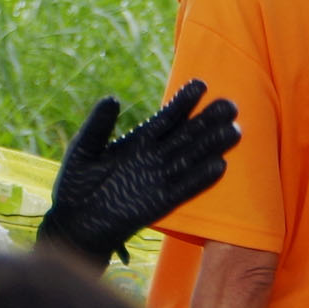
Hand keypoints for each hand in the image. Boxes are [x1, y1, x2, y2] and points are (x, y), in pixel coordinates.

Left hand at [35, 81, 240, 266]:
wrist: (73, 224)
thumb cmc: (75, 185)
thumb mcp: (84, 148)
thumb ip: (98, 125)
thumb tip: (112, 98)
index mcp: (139, 141)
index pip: (166, 118)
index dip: (183, 102)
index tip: (201, 84)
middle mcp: (154, 158)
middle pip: (186, 135)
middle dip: (208, 120)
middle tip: (231, 104)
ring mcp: (158, 179)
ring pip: (191, 159)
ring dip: (212, 146)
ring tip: (234, 129)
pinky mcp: (159, 202)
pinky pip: (184, 188)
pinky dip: (201, 178)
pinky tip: (219, 165)